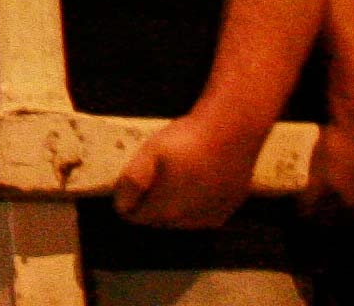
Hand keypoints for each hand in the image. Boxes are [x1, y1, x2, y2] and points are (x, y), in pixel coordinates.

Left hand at [115, 106, 259, 230]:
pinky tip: (198, 181)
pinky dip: (195, 204)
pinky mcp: (226, 211)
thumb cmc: (187, 139)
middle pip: (156, 219)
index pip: (134, 216)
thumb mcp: (150, 151)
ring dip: (172, 205)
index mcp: (164, 211)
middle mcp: (186, 223)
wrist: (232, 131)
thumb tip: (121, 204)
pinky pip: (201, 214)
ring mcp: (209, 219)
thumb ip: (132, 180)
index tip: (133, 179)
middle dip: (149, 202)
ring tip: (176, 175)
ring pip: (179, 219)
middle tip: (155, 173)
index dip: (128, 198)